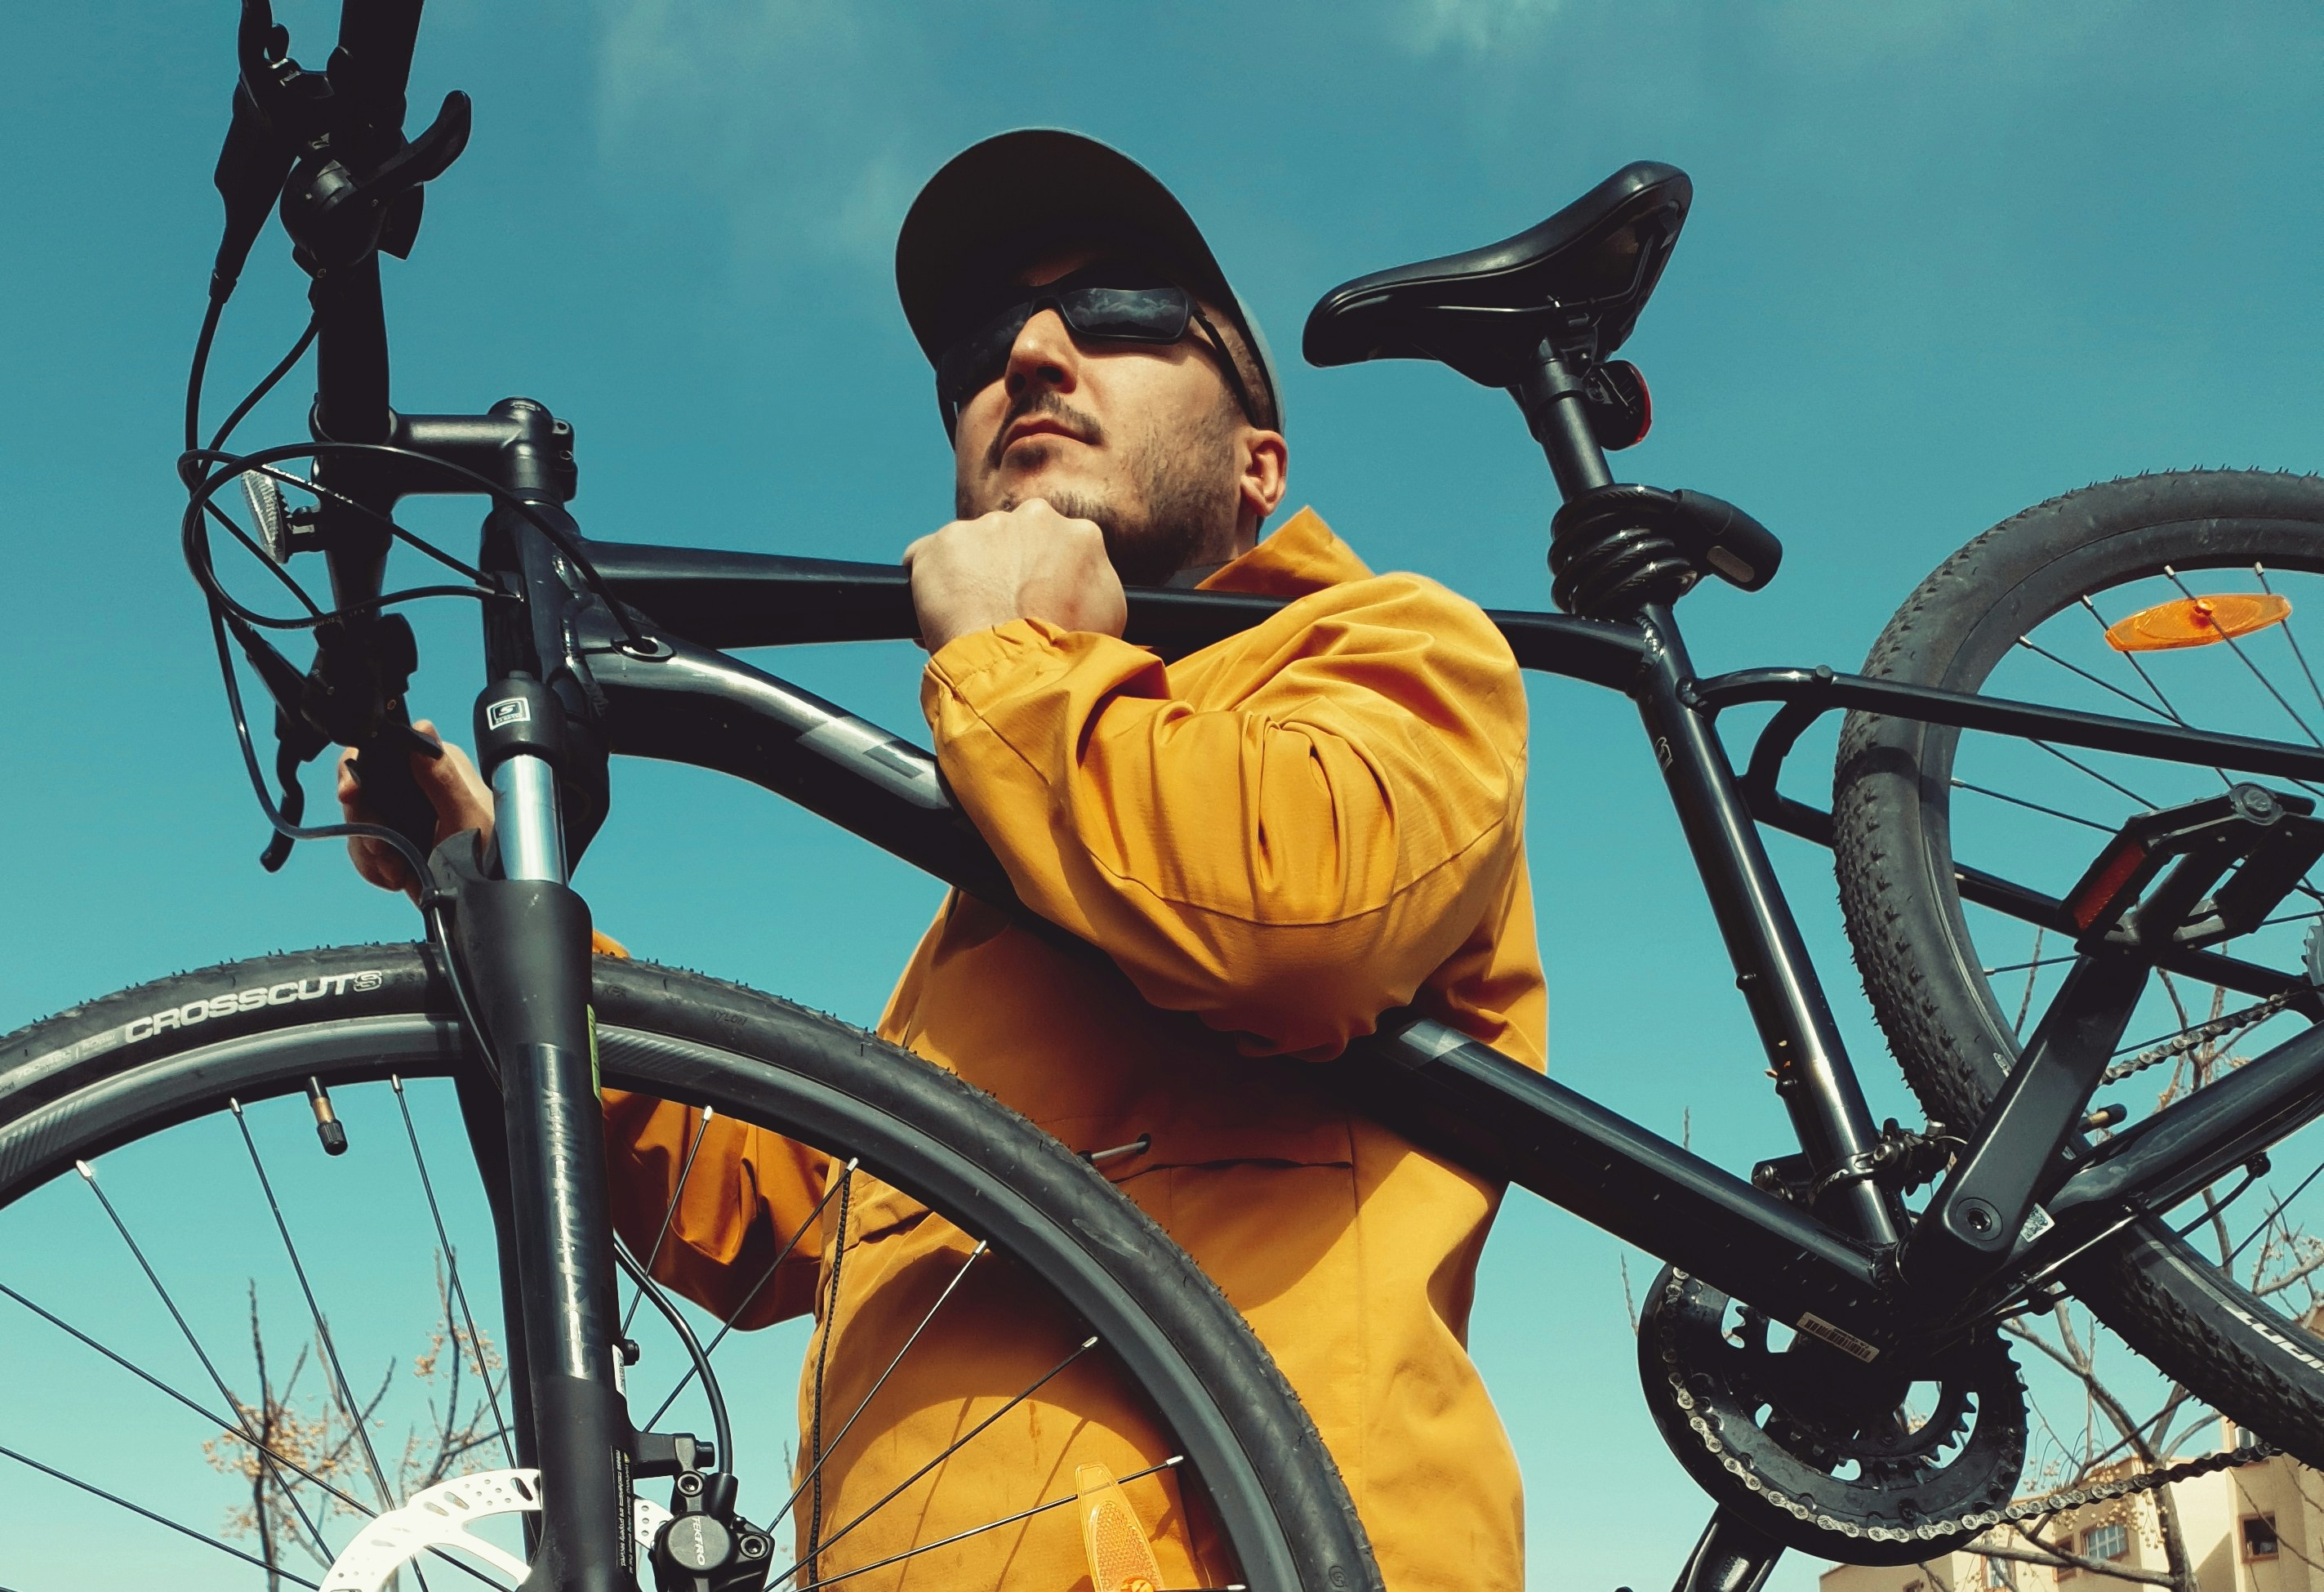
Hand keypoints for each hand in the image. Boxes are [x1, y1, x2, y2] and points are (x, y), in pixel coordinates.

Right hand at [336, 719, 494, 901]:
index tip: (351, 794)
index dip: (358, 768)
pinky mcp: (396, 839)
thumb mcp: (466, 817)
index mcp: (437, 763)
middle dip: (366, 824)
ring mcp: (403, 812)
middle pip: (362, 788)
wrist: (484, 898)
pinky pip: (363, 848)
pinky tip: (398, 876)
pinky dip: (374, 867)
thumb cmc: (491, 856)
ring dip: (371, 851)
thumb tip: (421, 730)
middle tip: (382, 849)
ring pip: (358, 822)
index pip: (383, 749)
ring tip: (398, 869)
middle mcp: (418, 783)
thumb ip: (442, 777)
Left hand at [902, 499, 1127, 654]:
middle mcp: (1034, 518)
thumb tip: (1081, 587)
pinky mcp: (943, 544)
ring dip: (966, 577)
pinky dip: (925, 584)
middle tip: (1000, 612)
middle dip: (1002, 569)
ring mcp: (985, 528)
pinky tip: (937, 616)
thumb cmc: (1070, 653)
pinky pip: (924, 559)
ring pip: (968, 549)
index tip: (1031, 601)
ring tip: (970, 621)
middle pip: (1009, 540)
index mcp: (1079, 534)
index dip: (1039, 576)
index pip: (1052, 545)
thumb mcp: (1111, 614)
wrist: (1024, 672)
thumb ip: (1094, 583)